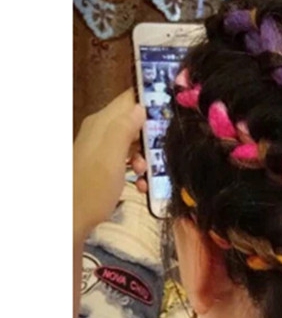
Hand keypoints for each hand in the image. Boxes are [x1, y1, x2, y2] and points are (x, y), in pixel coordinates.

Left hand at [73, 89, 146, 239]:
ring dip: (147, 156)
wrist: (72, 219)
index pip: (130, 98)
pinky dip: (138, 170)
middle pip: (135, 121)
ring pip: (134, 142)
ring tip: (146, 172)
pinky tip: (140, 184)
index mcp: (102, 123)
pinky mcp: (106, 164)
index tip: (172, 112)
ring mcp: (103, 147)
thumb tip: (141, 106)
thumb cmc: (92, 189)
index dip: (151, 101)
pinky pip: (128, 159)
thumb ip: (124, 129)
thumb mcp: (111, 157)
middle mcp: (102, 130)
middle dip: (152, 135)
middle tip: (160, 152)